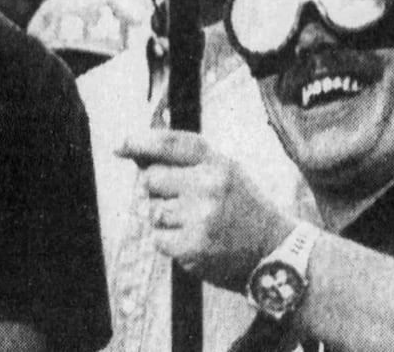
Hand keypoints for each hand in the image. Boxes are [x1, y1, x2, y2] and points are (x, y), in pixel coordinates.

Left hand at [119, 129, 294, 289]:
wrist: (273, 252)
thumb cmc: (242, 208)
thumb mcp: (224, 173)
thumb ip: (186, 161)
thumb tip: (134, 152)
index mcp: (218, 164)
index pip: (170, 144)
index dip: (140, 141)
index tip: (120, 145)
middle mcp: (209, 187)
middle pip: (151, 179)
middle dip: (159, 190)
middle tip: (185, 201)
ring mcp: (200, 218)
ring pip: (153, 211)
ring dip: (166, 219)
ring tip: (197, 224)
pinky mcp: (192, 248)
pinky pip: (159, 239)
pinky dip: (171, 243)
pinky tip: (196, 241)